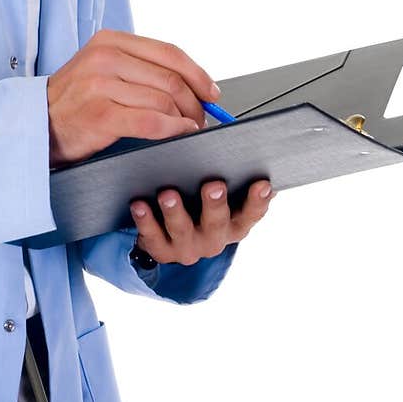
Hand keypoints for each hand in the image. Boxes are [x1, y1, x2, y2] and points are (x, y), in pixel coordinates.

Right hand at [47, 28, 218, 166]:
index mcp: (109, 40)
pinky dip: (173, 129)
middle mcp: (105, 57)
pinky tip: (179, 133)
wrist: (37, 124)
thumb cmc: (74, 101)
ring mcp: (100, 85)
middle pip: (170, 78)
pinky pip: (152, 122)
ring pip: (164, 100)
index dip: (197, 74)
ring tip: (188, 128)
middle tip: (201, 117)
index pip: (168, 52)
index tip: (211, 92)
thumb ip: (139, 68)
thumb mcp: (102, 68)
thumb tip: (191, 83)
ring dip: (185, 118)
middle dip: (194, 102)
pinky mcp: (101, 115)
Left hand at [130, 178, 274, 265]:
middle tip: (213, 185)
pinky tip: (139, 204)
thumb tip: (253, 151)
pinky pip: (152, 235)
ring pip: (182, 229)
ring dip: (175, 211)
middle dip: (215, 204)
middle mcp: (214, 238)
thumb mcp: (223, 198)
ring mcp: (188, 246)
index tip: (263, 183)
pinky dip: (145, 220)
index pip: (252, 213)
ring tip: (168, 194)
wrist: (171, 240)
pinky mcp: (162, 249)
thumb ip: (234, 179)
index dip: (259, 200)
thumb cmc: (200, 209)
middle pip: (218, 222)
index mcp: (234, 223)